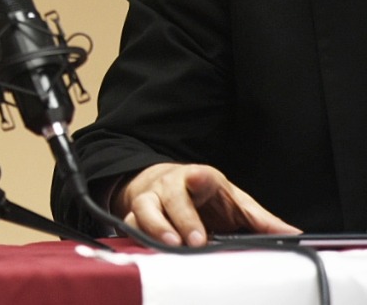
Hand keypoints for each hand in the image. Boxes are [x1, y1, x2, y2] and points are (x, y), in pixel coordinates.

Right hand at [113, 162, 299, 246]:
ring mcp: (150, 200)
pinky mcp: (134, 215)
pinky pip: (130, 225)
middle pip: (171, 197)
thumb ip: (260, 219)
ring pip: (144, 209)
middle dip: (182, 217)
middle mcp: (170, 187)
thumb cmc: (204, 196)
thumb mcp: (234, 202)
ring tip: (170, 245)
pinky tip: (145, 249)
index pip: (197, 175)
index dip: (197, 178)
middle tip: (195, 239)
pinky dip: (136, 236)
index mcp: (198, 179)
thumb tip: (294, 235)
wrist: (162, 184)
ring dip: (155, 227)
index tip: (198, 177)